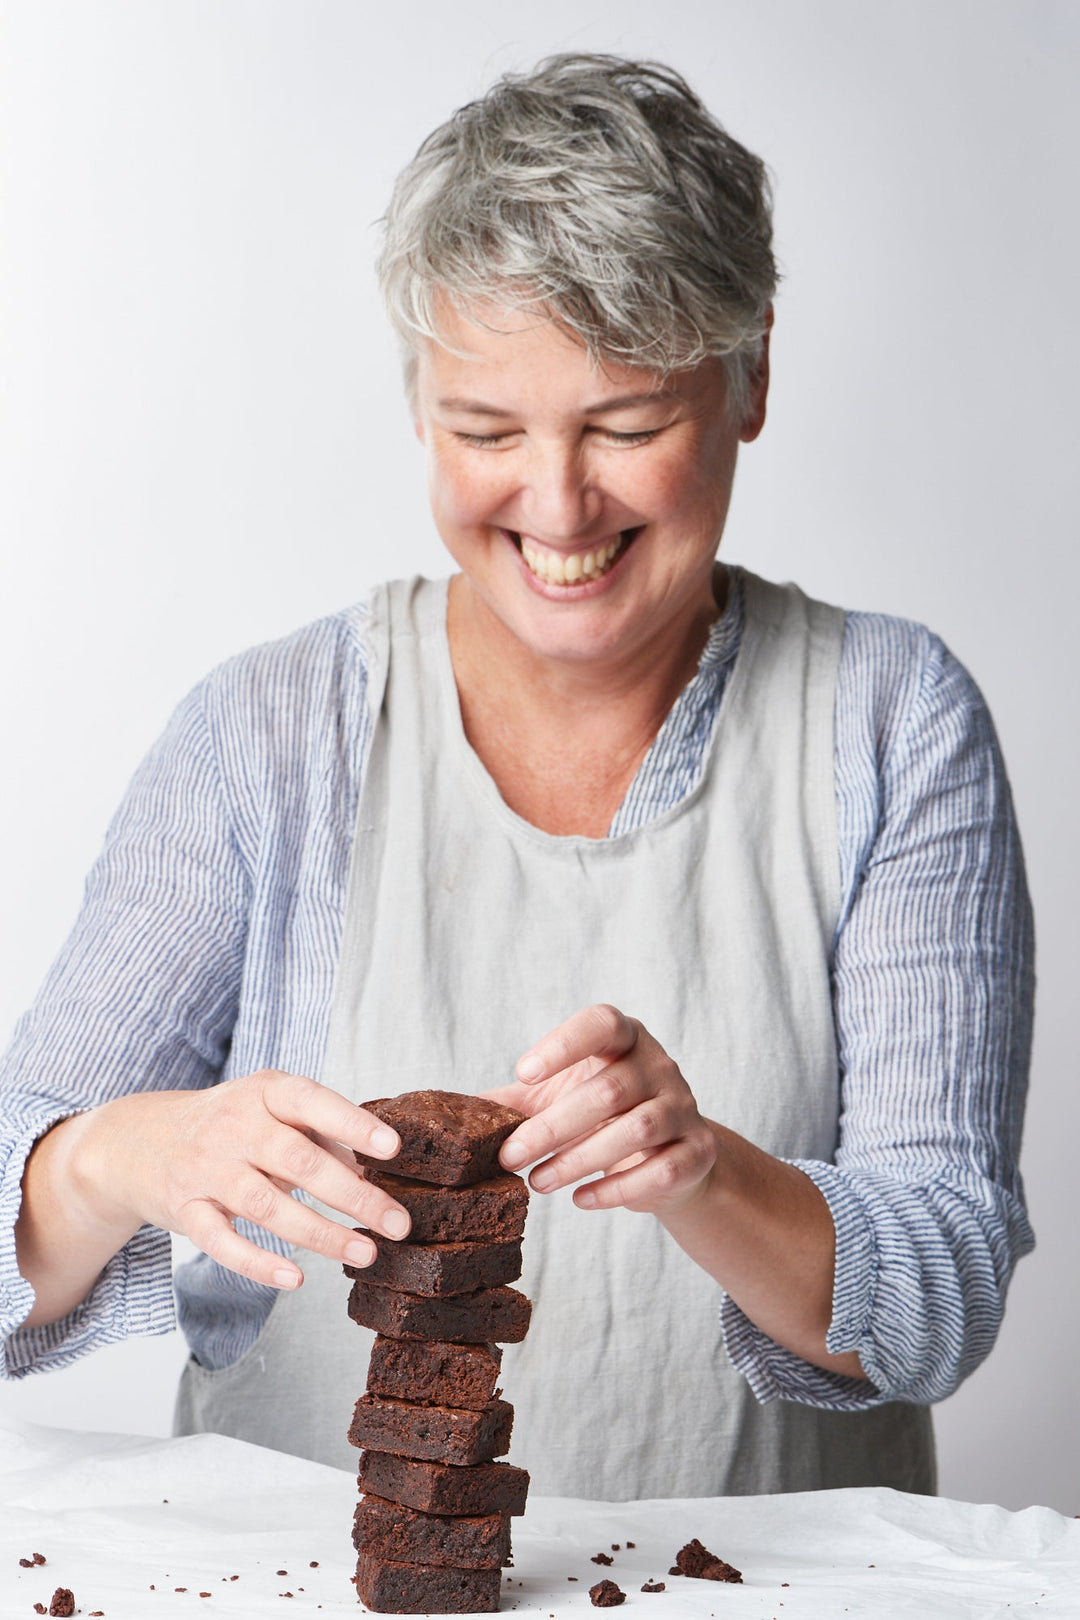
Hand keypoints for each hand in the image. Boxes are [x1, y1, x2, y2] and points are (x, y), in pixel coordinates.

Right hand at [72, 1071, 410, 1288]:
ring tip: (366, 1253)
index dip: (353, 1124)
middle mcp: (233, 1126)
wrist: (135, 1141)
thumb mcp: (268, 1109)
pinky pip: (223, 1242)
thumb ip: (317, 1135)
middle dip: (354, 1197)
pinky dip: (259, 1263)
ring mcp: (205, 1169)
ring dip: (322, 1235)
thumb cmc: (225, 1124)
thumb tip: (368, 1173)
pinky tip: (296, 1278)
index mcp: (262, 1093)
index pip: (312, 1101)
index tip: (393, 1149)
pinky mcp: (184, 1210)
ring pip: (268, 1206)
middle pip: (299, 1162)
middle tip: (398, 1224)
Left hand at [491, 1004, 717, 1215]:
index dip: (564, 1043)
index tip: (523, 1073)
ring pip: (636, 1130)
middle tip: (510, 1156)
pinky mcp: (698, 1151)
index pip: (601, 1023)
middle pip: (608, 1090)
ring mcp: (684, 1106)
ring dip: (579, 1160)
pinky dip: (615, 1189)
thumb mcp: (558, 1098)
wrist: (670, 1155)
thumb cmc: (602, 1115)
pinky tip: (580, 1199)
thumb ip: (514, 1102)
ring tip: (538, 1181)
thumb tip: (451, 1116)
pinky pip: (660, 1170)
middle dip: (552, 1128)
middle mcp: (660, 1065)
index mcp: (625, 1039)